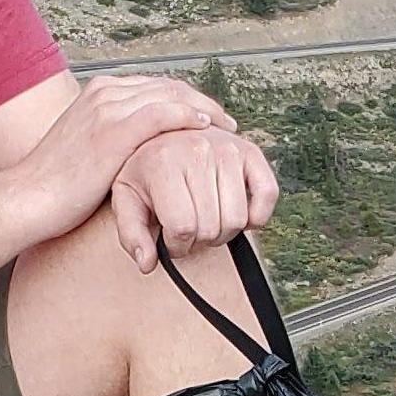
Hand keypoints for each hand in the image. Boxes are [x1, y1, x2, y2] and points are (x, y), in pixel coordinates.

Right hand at [8, 74, 235, 251]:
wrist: (31, 197)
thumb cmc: (59, 183)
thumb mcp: (90, 148)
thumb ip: (115, 137)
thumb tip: (142, 149)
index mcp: (99, 93)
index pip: (156, 86)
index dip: (188, 100)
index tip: (211, 118)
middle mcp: (105, 93)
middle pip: (168, 86)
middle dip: (202, 102)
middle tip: (227, 123)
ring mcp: (108, 108)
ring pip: (169, 95)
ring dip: (203, 109)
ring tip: (226, 129)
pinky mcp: (113, 130)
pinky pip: (161, 114)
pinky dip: (187, 117)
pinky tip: (206, 128)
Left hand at [108, 123, 279, 274]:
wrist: (167, 132)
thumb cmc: (147, 170)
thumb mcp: (127, 198)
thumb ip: (130, 233)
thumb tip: (148, 263)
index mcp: (164, 162)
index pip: (183, 228)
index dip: (176, 245)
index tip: (169, 237)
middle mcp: (198, 150)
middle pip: (211, 228)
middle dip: (198, 240)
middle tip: (187, 228)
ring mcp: (228, 149)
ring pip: (237, 220)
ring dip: (223, 231)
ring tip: (207, 218)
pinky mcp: (251, 152)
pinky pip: (268, 194)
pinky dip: (257, 215)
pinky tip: (238, 213)